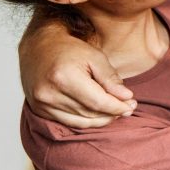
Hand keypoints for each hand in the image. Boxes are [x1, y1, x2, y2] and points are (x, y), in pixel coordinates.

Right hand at [19, 21, 136, 127]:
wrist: (38, 47)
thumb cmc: (69, 50)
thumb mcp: (94, 57)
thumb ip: (110, 78)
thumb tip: (126, 98)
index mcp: (64, 77)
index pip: (98, 102)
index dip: (117, 106)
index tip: (131, 105)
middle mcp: (50, 94)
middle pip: (90, 113)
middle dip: (112, 113)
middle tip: (127, 108)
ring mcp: (42, 104)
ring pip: (80, 121)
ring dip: (101, 119)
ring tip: (115, 111)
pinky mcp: (40, 110)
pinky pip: (69, 122)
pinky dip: (86, 121)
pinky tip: (98, 115)